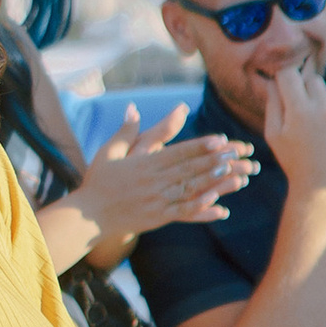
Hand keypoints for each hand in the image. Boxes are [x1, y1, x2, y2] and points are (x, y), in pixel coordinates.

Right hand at [69, 103, 257, 251]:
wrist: (87, 216)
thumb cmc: (98, 181)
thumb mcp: (109, 152)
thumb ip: (126, 131)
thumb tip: (133, 108)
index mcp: (145, 164)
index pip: (178, 152)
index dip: (201, 145)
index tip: (221, 139)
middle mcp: (154, 182)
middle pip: (190, 170)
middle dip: (216, 161)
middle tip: (238, 154)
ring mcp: (157, 201)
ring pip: (191, 190)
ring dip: (215, 183)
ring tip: (237, 176)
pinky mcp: (158, 218)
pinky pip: (184, 214)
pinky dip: (203, 211)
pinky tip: (221, 208)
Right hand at [259, 63, 325, 196]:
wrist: (323, 185)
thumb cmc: (293, 159)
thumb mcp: (274, 134)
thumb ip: (272, 103)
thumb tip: (272, 79)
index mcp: (299, 111)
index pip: (290, 74)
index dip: (285, 78)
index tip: (286, 87)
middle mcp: (323, 109)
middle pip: (313, 80)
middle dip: (306, 91)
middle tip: (303, 112)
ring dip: (323, 105)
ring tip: (320, 131)